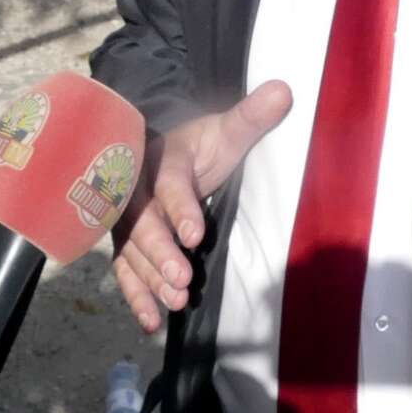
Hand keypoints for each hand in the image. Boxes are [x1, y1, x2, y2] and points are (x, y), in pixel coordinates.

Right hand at [111, 82, 292, 333]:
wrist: (164, 150)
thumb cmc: (200, 145)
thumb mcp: (225, 130)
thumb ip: (251, 116)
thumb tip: (285, 90)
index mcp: (162, 159)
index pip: (169, 184)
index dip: (181, 208)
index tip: (195, 234)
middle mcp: (137, 191)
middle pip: (142, 224)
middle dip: (160, 253)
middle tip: (182, 279)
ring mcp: (128, 220)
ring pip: (131, 251)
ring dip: (150, 279)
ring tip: (175, 302)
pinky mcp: (127, 243)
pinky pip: (126, 270)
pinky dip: (136, 296)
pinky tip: (151, 322)